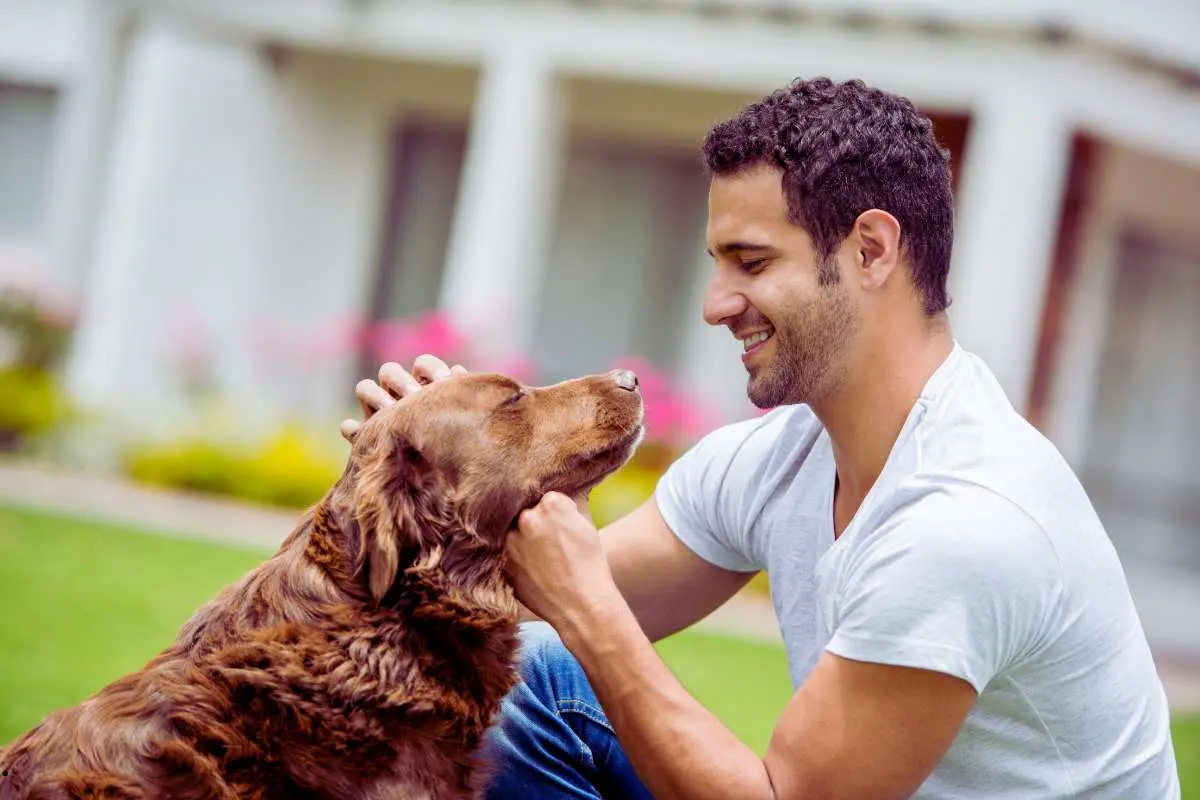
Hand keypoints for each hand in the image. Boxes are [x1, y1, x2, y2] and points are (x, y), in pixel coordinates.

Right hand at [340, 354, 466, 441]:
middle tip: (413, 395)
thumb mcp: (458, 421)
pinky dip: (353, 428)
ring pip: (365, 388)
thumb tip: (457, 371)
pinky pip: (349, 427)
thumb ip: (456, 397)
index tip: (443, 380)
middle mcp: (397, 394)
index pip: (423, 364)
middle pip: (389, 371)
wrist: (441, 484)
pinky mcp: (363, 437)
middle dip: (401, 380)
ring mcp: (377, 413)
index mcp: (425, 386)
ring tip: (389, 411)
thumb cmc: (455, 446)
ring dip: (375, 396)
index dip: (430, 368)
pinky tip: (361, 432)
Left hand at [506, 492, 619, 630]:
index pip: (548, 499)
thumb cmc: (590, 565)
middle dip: (538, 525)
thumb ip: (572, 504)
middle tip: (552, 543)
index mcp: (551, 505)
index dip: (558, 513)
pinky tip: (536, 570)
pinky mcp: (503, 564)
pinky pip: (508, 555)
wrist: (581, 605)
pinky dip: (519, 559)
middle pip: (528, 513)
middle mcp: (527, 519)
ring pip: (515, 533)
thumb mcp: (587, 526)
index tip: (565, 527)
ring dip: (525, 541)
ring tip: (544, 559)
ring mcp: (511, 542)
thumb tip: (565, 493)